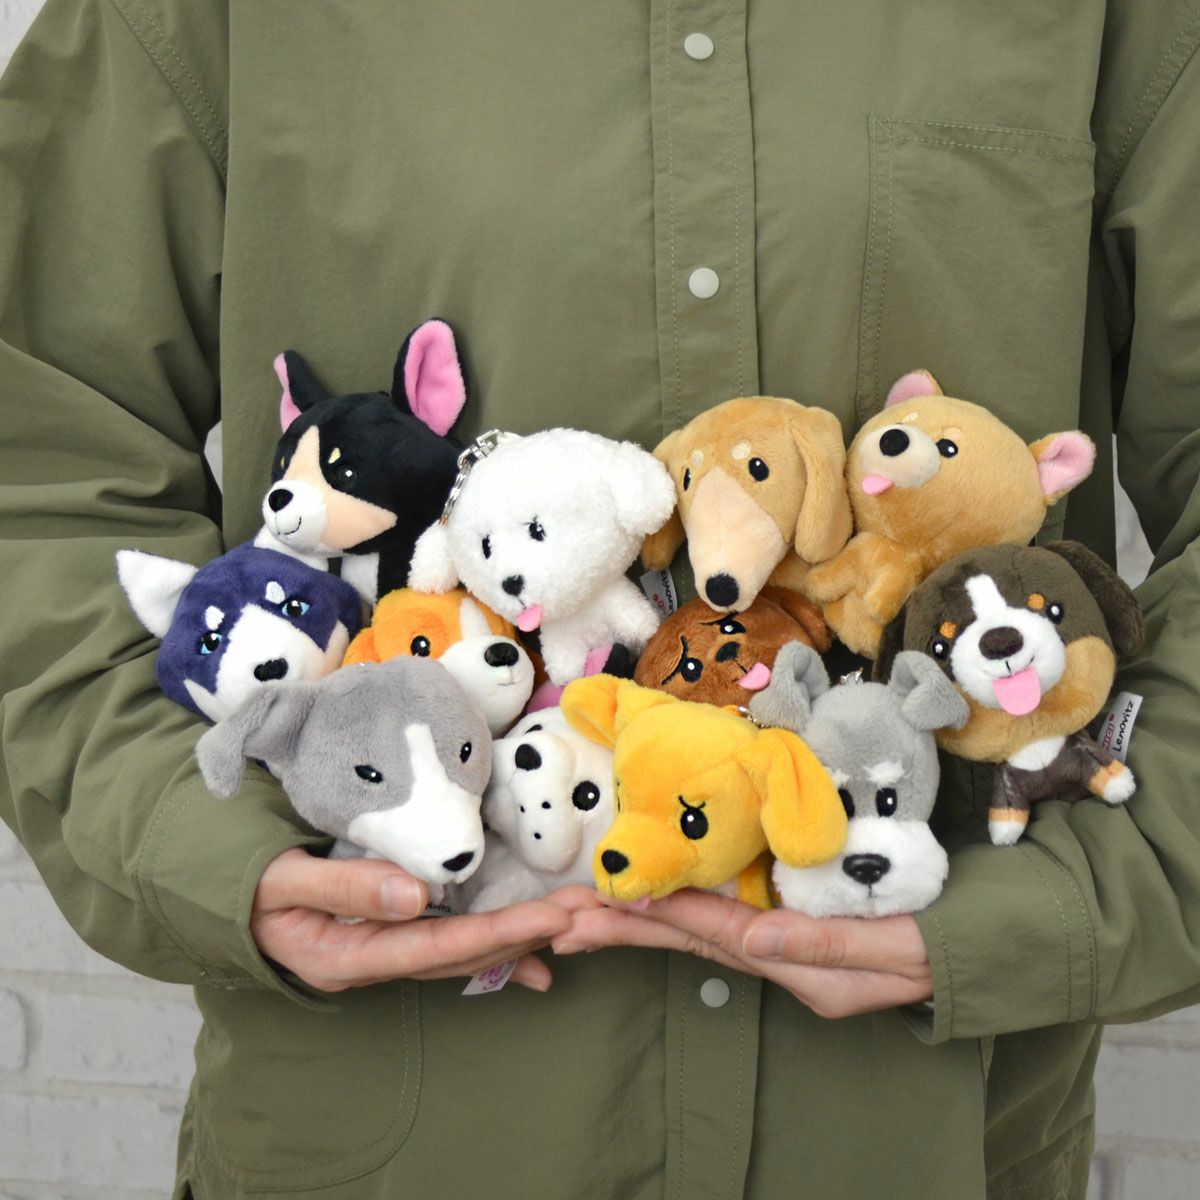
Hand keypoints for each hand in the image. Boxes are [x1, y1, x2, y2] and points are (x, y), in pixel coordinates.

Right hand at [252, 848, 572, 992]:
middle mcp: (377, 961)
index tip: (549, 919)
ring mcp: (387, 951)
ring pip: (465, 952)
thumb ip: (345, 885)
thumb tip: (415, 894)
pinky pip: (452, 945)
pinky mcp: (394, 933)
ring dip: (521, 937)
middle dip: (527, 934)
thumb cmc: (248, 886)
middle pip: (463, 954)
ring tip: (578, 922)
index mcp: (349, 954)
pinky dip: (496, 948)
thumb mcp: (282, 881)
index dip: (496, 934)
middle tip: (587, 913)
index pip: (435, 947)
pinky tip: (539, 956)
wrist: (226, 899)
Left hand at [551, 887, 932, 1017]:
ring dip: (645, 923)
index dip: (668, 916)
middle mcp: (781, 962)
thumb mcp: (892, 952)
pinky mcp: (792, 929)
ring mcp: (784, 950)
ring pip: (701, 934)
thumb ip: (823, 945)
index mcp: (800, 970)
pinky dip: (687, 913)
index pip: (720, 939)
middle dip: (629, 930)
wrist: (975, 951)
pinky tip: (656, 903)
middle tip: (563, 922)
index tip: (616, 899)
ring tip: (586, 916)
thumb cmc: (941, 949)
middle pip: (693, 943)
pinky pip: (726, 923)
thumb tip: (754, 940)